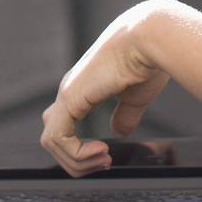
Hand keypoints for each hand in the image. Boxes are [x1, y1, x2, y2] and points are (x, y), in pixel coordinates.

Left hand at [40, 0, 176, 176]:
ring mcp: (67, 93)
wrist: (150, 39)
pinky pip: (57, 138)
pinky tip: (100, 150)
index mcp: (83, 88)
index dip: (79, 148)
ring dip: (77, 161)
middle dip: (76, 160)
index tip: (107, 155)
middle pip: (52, 137)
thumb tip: (119, 131)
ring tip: (103, 159)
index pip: (62, 125)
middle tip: (104, 162)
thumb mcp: (135, 96)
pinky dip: (76, 153)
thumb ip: (124, 115)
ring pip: (51, 142)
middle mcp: (70, 90)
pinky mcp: (70, 98)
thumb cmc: (148, 59)